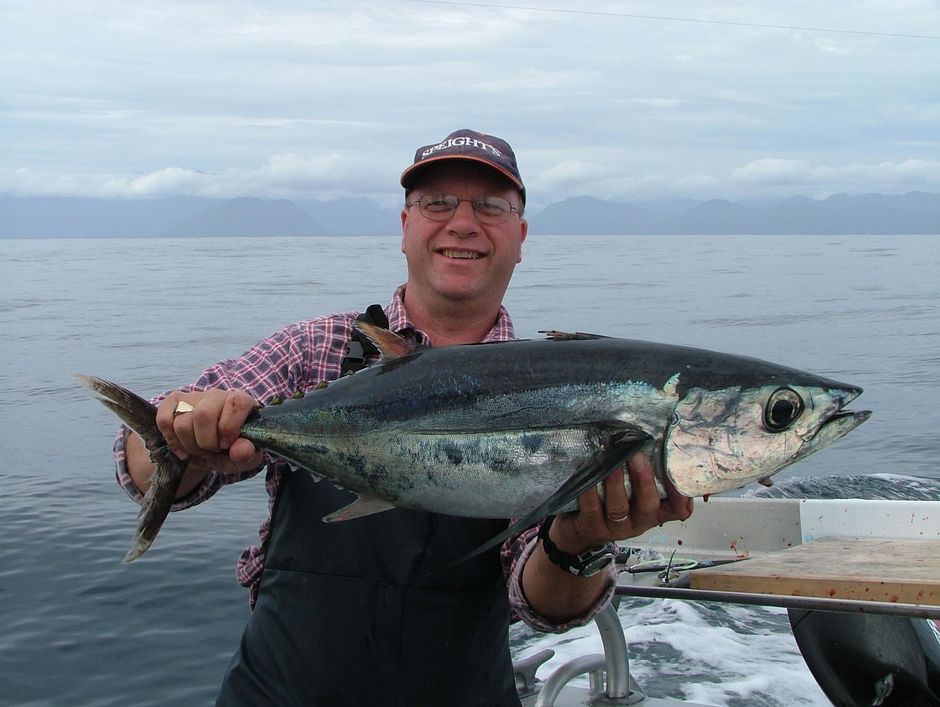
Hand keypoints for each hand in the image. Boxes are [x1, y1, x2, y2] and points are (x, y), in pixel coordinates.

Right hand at [155, 389, 263, 474]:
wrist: (212, 453)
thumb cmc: (232, 452)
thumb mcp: (245, 459)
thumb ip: (248, 454)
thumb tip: (242, 449)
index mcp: (241, 402)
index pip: (236, 403)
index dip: (228, 428)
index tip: (227, 444)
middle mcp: (217, 394)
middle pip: (203, 414)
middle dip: (206, 442)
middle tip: (213, 450)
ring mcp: (194, 397)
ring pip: (182, 422)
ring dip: (190, 445)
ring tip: (201, 451)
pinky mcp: (174, 402)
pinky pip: (164, 419)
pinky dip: (172, 440)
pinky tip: (183, 450)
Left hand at [548, 452, 693, 553]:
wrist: (580, 528)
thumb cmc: (610, 502)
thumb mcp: (632, 492)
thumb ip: (642, 473)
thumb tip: (651, 436)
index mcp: (653, 512)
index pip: (678, 509)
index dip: (681, 493)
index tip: (677, 468)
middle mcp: (638, 521)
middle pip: (648, 505)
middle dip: (644, 479)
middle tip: (637, 455)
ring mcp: (615, 527)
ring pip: (619, 507)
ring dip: (616, 482)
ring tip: (612, 461)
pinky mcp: (591, 527)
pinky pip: (592, 508)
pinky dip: (590, 489)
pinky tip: (586, 469)